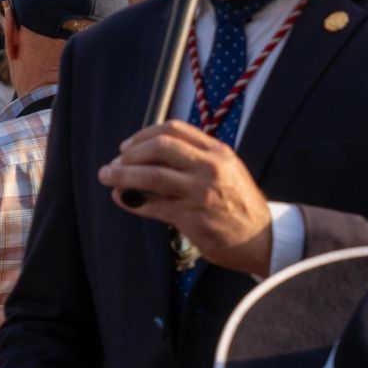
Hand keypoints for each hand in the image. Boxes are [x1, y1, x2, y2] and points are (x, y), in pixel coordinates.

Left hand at [98, 120, 273, 276]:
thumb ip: (196, 158)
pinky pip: (153, 206)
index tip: (127, 146)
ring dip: (122, 175)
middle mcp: (209, 167)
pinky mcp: (191, 218)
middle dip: (130, 153)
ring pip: (151, 176)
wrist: (261, 238)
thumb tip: (151, 154)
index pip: (173, 129)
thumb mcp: (226, 170)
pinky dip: (132, 201)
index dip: (144, 134)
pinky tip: (123, 199)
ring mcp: (200, 193)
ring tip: (107, 177)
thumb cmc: (238, 203)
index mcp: (218, 151)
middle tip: (114, 163)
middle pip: (160, 147)